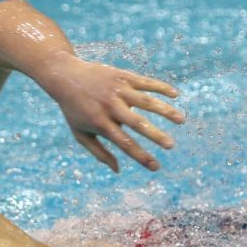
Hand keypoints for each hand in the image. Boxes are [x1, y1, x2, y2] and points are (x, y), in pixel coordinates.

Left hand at [43, 54, 184, 172]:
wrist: (65, 77)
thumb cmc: (74, 110)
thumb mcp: (80, 134)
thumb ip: (99, 153)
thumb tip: (117, 170)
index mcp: (101, 123)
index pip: (124, 143)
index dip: (141, 156)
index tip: (156, 167)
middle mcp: (110, 106)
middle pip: (137, 123)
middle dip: (155, 135)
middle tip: (171, 145)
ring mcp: (117, 90)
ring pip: (145, 101)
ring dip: (165, 110)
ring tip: (181, 120)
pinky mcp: (122, 76)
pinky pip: (145, 82)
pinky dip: (161, 87)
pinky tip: (175, 95)